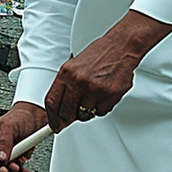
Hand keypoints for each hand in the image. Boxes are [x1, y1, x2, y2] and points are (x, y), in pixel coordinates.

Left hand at [43, 10, 171, 132]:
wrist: (120, 47)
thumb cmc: (98, 55)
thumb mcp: (74, 66)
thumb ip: (66, 86)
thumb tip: (61, 109)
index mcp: (66, 73)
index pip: (52, 102)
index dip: (51, 117)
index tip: (53, 124)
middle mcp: (78, 81)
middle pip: (66, 112)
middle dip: (68, 119)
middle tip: (71, 118)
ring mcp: (94, 89)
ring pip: (85, 114)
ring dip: (88, 110)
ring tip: (93, 95)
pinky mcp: (109, 94)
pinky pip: (101, 112)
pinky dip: (101, 108)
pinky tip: (103, 95)